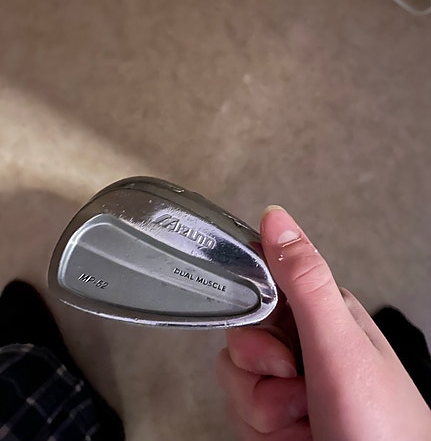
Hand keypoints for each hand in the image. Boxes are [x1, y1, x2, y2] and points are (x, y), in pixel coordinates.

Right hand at [216, 206, 430, 440]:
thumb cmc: (380, 425)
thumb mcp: (339, 346)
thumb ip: (304, 281)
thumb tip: (276, 218)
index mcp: (320, 311)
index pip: (257, 290)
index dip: (252, 322)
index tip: (273, 350)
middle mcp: (304, 343)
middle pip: (240, 342)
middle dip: (261, 377)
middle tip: (297, 388)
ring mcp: (291, 382)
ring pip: (236, 380)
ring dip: (265, 411)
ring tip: (305, 421)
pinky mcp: (279, 415)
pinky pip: (241, 413)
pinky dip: (264, 431)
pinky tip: (297, 436)